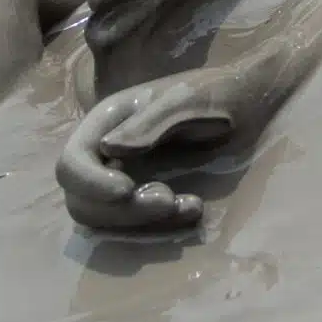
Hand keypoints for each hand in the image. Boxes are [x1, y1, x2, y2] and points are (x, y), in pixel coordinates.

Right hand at [57, 79, 232, 232]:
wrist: (249, 105)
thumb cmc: (217, 93)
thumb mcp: (187, 100)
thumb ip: (150, 124)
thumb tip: (108, 149)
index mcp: (106, 123)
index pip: (71, 163)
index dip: (90, 183)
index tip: (126, 189)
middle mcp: (106, 153)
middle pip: (82, 200)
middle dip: (122, 210)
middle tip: (169, 199)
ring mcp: (124, 177)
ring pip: (106, 219)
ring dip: (141, 223)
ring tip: (190, 206)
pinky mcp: (145, 198)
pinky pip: (135, 226)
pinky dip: (160, 227)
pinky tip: (194, 209)